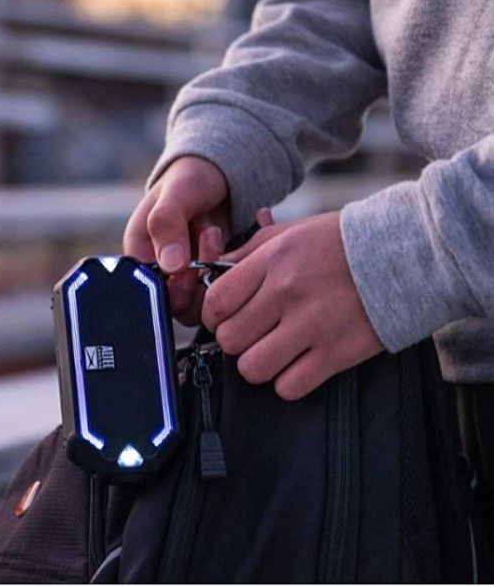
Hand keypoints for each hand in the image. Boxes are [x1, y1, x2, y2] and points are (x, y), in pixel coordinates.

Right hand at [123, 156, 229, 324]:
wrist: (217, 175)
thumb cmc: (188, 178)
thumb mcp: (176, 193)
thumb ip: (167, 224)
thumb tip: (170, 266)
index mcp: (140, 254)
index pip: (150, 291)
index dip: (173, 286)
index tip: (191, 264)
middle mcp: (160, 271)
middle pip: (179, 303)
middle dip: (200, 275)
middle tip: (209, 236)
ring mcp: (187, 278)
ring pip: (204, 301)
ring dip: (218, 270)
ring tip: (216, 232)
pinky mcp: (211, 278)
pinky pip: (226, 289)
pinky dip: (236, 266)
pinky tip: (236, 236)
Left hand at [201, 211, 383, 399]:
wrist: (405, 253)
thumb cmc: (342, 241)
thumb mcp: (292, 232)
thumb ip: (250, 251)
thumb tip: (216, 271)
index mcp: (272, 260)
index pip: (217, 301)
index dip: (213, 315)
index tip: (222, 317)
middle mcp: (286, 293)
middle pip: (230, 339)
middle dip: (235, 340)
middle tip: (252, 333)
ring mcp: (311, 326)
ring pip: (252, 367)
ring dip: (258, 363)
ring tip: (274, 351)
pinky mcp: (336, 353)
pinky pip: (289, 386)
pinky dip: (288, 381)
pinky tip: (299, 363)